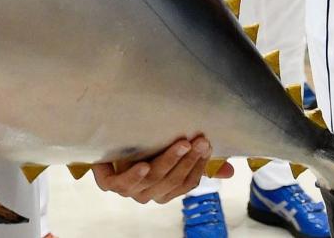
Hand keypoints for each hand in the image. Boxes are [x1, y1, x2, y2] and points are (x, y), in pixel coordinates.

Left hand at [92, 137, 230, 203]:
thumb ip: (198, 162)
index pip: (188, 183)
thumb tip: (231, 170)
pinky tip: (144, 165)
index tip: (207, 144)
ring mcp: (129, 189)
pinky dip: (134, 175)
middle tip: (198, 140)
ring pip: (152, 179)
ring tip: (180, 145)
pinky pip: (122, 184)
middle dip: (187, 159)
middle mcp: (149, 193)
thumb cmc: (139, 149)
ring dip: (168, 161)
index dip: (199, 166)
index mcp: (165, 190)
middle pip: (172, 180)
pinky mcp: (109, 183)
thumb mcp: (171, 152)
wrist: (102, 141)